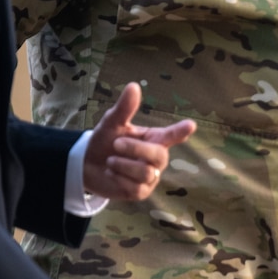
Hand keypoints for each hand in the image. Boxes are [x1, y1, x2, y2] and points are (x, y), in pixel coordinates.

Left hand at [84, 83, 195, 201]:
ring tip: (110, 160)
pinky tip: (111, 173)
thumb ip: (124, 108)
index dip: (181, 131)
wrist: (87, 165)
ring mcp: (151, 177)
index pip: (172, 135)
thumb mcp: (112, 123)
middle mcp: (157, 158)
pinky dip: (118, 178)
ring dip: (122, 165)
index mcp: (155, 139)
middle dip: (135, 149)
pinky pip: (135, 187)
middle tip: (115, 144)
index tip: (191, 125)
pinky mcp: (141, 192)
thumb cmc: (105, 141)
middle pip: (158, 155)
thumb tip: (133, 86)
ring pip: (145, 173)